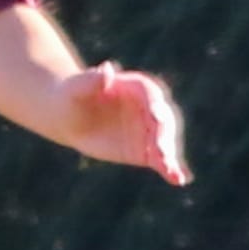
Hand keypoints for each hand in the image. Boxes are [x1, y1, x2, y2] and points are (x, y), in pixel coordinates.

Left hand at [67, 62, 190, 185]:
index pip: (150, 94)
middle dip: (163, 134)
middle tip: (160, 149)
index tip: (155, 116)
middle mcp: (149, 107)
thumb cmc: (72, 96)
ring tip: (168, 167)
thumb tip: (106, 69)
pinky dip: (171, 169)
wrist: (70, 116)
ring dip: (168, 153)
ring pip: (164, 141)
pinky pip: (161, 159)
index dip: (154, 104)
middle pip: (162, 119)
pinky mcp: (146, 150)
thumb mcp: (76, 87)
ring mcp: (149, 130)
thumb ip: (91, 80)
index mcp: (136, 87)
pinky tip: (178, 179)